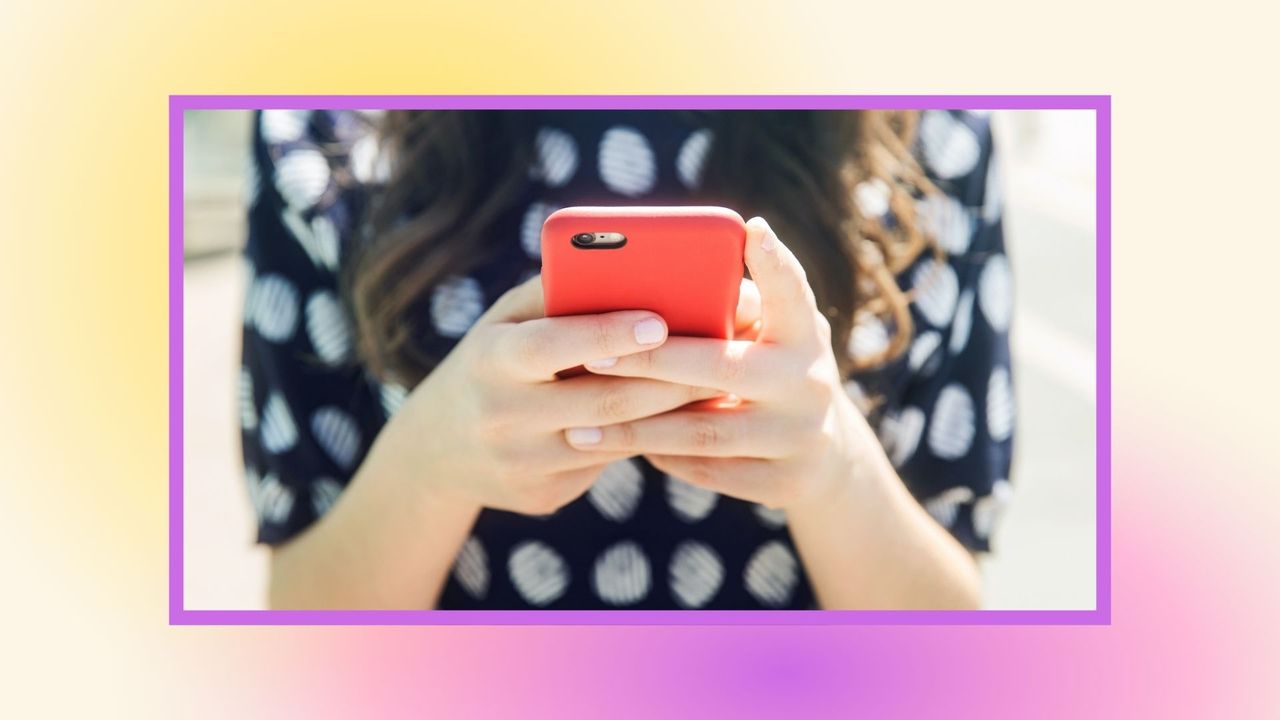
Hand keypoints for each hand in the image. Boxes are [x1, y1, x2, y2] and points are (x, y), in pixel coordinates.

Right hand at [386, 277, 720, 515]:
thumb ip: (559, 294)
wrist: (435, 452)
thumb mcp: (507, 322)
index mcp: (492, 361)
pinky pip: (605, 465)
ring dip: (670, 413)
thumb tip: (636, 265)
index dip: (607, 334)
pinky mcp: (542, 497)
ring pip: (614, 439)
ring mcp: (521, 464)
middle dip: (669, 379)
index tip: (661, 321)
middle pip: (603, 401)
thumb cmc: (492, 361)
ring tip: (716, 386)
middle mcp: (501, 416)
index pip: (553, 345)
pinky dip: (644, 440)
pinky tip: (678, 423)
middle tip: (723, 357)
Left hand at [566, 217, 875, 510]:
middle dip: (650, 363)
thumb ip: (730, 309)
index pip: (793, 291)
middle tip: (593, 356)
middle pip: (721, 369)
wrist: (825, 458)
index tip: (750, 228)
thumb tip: (644, 285)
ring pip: (703, 432)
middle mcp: (811, 382)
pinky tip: (618, 445)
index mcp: (805, 334)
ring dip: (637, 426)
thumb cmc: (770, 372)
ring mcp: (800, 437)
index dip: (775, 262)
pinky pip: (706, 470)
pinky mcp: (785, 483)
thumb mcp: (769, 336)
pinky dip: (659, 456)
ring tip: (579, 424)